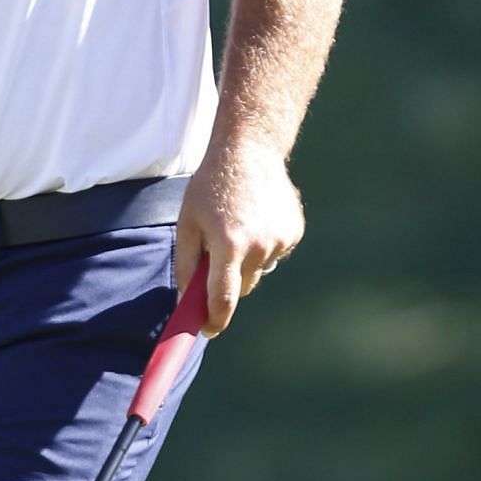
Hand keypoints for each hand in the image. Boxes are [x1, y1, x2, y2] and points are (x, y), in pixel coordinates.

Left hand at [174, 135, 304, 336]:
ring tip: (237, 226)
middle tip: (217, 257)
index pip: (223, 298)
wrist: (249, 150)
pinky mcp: (294, 232)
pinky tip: (255, 218)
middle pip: (242, 288)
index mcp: (228, 244)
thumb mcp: (187, 222)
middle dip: (227, 282)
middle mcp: (258, 246)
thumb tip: (186, 301)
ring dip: (246, 261)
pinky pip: (274, 254)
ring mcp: (280, 239)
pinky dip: (263, 246)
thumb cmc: (211, 186)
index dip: (214, 320)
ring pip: (259, 271)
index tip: (207, 329)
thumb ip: (187, 264)